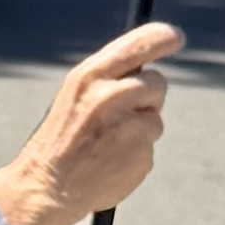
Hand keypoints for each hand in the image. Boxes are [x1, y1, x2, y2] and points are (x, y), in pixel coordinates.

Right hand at [0, 22, 177, 224]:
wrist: (47, 187)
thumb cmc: (62, 138)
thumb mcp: (76, 95)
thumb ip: (108, 78)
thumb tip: (145, 66)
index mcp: (90, 76)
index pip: (139, 44)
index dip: (163, 38)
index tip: (176, 37)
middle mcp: (111, 96)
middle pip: (156, 82)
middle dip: (149, 96)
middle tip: (126, 112)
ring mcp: (129, 126)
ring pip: (155, 117)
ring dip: (141, 127)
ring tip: (110, 141)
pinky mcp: (141, 153)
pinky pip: (150, 145)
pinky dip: (137, 153)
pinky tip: (112, 161)